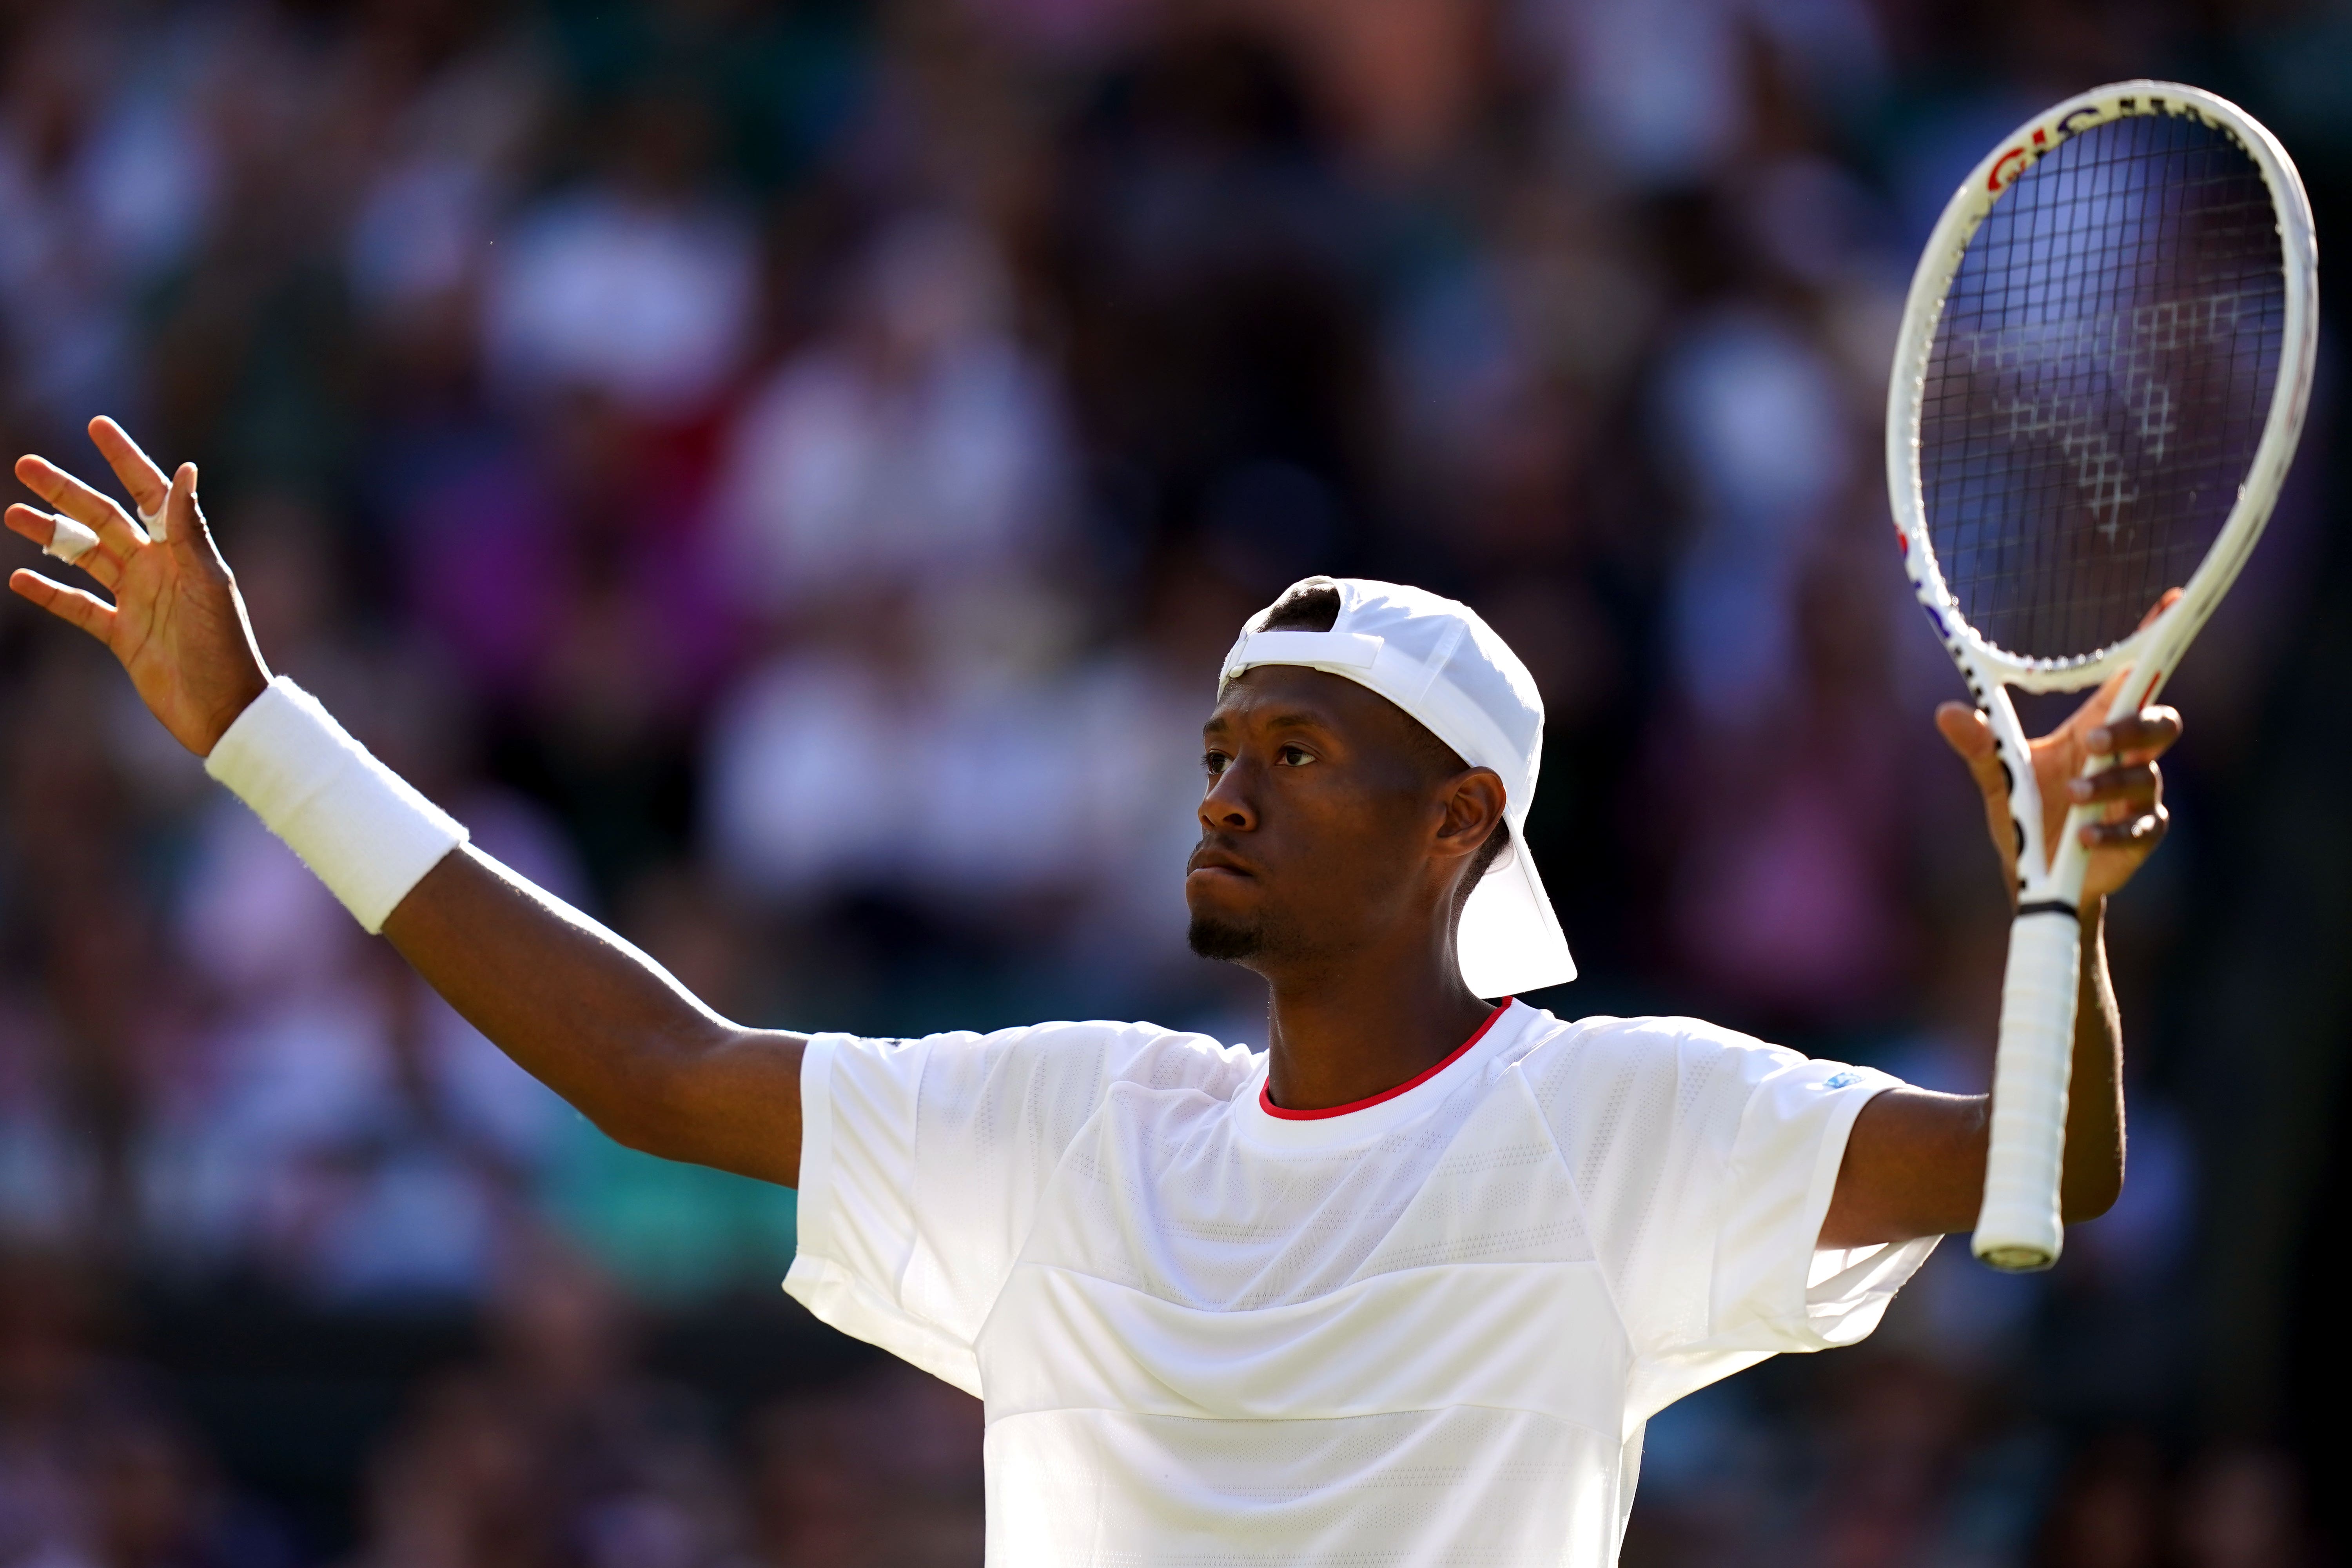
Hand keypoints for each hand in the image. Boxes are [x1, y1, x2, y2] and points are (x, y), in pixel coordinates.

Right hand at [6, 418, 269, 755]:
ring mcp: (138, 602)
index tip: (97, 425)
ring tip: (12, 512)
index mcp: (182, 552)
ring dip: (50, 535)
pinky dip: (50, 592)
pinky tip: (19, 577)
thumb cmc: (225, 646)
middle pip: (104, 519)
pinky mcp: (123, 636)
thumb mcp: (206, 582)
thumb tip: (188, 469)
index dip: (124, 458)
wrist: (224, 710)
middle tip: (25, 464)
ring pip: (85, 557)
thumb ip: (189, 528)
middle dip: (66, 491)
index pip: (148, 493)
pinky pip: (79, 608)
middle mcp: (159, 570)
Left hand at [1936, 594, 2181, 909]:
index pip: (2130, 679)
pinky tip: (2083, 836)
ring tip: (2070, 797)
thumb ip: (1978, 746)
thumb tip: (1947, 712)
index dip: (2152, 641)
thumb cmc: (2023, 816)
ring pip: (2146, 775)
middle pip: (2159, 722)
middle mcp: (2123, 756)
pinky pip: (2142, 826)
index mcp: (2094, 730)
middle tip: (2092, 741)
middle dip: (2133, 726)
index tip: (2170, 602)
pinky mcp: (2141, 834)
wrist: (2033, 877)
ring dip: (2108, 783)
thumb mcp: (1996, 779)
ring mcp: (2138, 795)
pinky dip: (2112, 828)